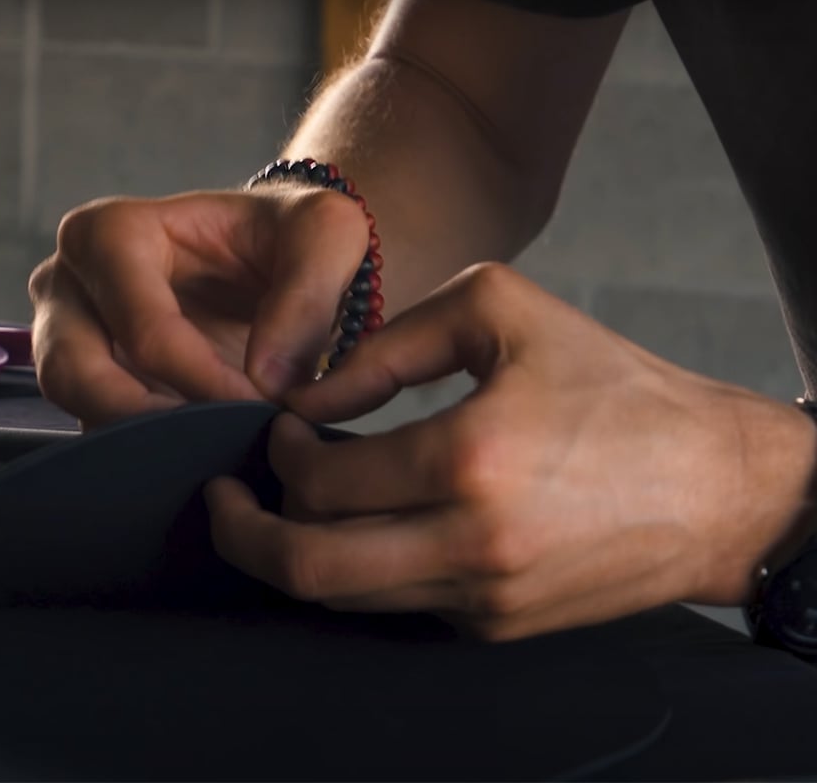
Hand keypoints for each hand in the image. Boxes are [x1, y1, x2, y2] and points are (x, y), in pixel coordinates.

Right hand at [29, 188, 368, 427]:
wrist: (270, 256)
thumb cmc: (288, 233)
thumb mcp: (325, 233)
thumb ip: (309, 295)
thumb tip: (269, 382)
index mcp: (112, 233)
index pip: (145, 329)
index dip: (205, 381)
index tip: (264, 408)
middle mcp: (68, 283)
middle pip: (77, 374)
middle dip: (153, 423)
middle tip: (224, 443)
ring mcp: (64, 335)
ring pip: (75, 409)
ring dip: (141, 444)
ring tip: (214, 450)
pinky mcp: (83, 382)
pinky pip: (94, 431)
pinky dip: (142, 453)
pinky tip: (200, 455)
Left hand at [204, 263, 816, 640]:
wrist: (716, 486)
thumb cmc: (614, 385)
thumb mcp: (504, 312)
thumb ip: (391, 343)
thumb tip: (311, 395)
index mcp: (470, 458)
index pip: (320, 480)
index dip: (279, 453)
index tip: (283, 428)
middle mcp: (471, 545)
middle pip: (308, 568)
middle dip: (244, 534)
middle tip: (223, 499)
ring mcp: (483, 598)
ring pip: (344, 598)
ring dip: (296, 553)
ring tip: (285, 507)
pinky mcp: (495, 627)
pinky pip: (396, 605)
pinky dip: (359, 569)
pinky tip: (361, 526)